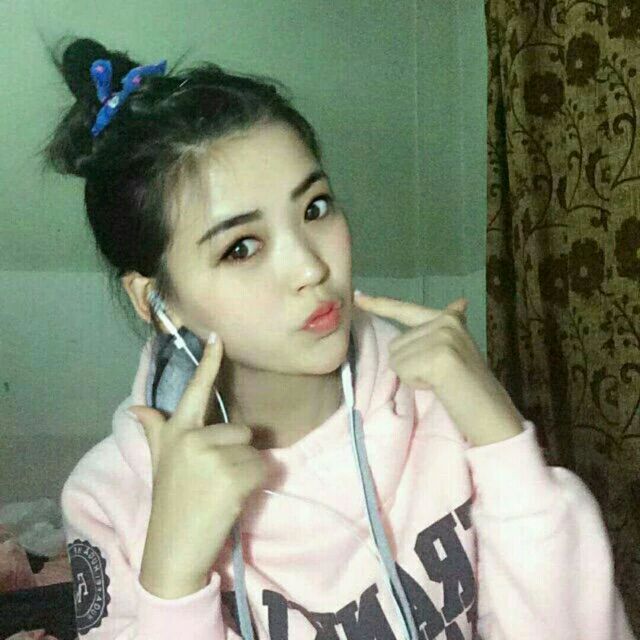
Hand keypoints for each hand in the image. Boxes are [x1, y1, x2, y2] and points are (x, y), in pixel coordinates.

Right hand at [128, 335, 268, 596]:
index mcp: (177, 431)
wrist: (174, 546)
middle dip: (237, 453)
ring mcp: (212, 457)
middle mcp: (192, 438)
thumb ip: (155, 431)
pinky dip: (256, 485)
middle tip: (215, 479)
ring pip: (254, 450)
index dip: (209, 362)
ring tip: (222, 490)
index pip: (195, 390)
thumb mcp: (160, 462)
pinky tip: (232, 500)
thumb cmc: (170, 500)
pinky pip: (262, 469)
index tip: (218, 335)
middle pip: (242, 430)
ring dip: (247, 471)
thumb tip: (138, 409)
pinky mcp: (231, 477)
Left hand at [353, 292, 523, 446]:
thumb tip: (459, 303)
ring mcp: (444, 335)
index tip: (358, 295)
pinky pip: (403, 370)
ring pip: (396, 358)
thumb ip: (442, 331)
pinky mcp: (439, 355)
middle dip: (410, 365)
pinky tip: (440, 386)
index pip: (407, 310)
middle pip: (396, 344)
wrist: (491, 414)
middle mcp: (447, 321)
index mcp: (450, 319)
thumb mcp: (456, 352)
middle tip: (440, 377)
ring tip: (441, 381)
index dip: (380, 304)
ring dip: (413, 376)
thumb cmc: (469, 389)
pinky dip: (416, 383)